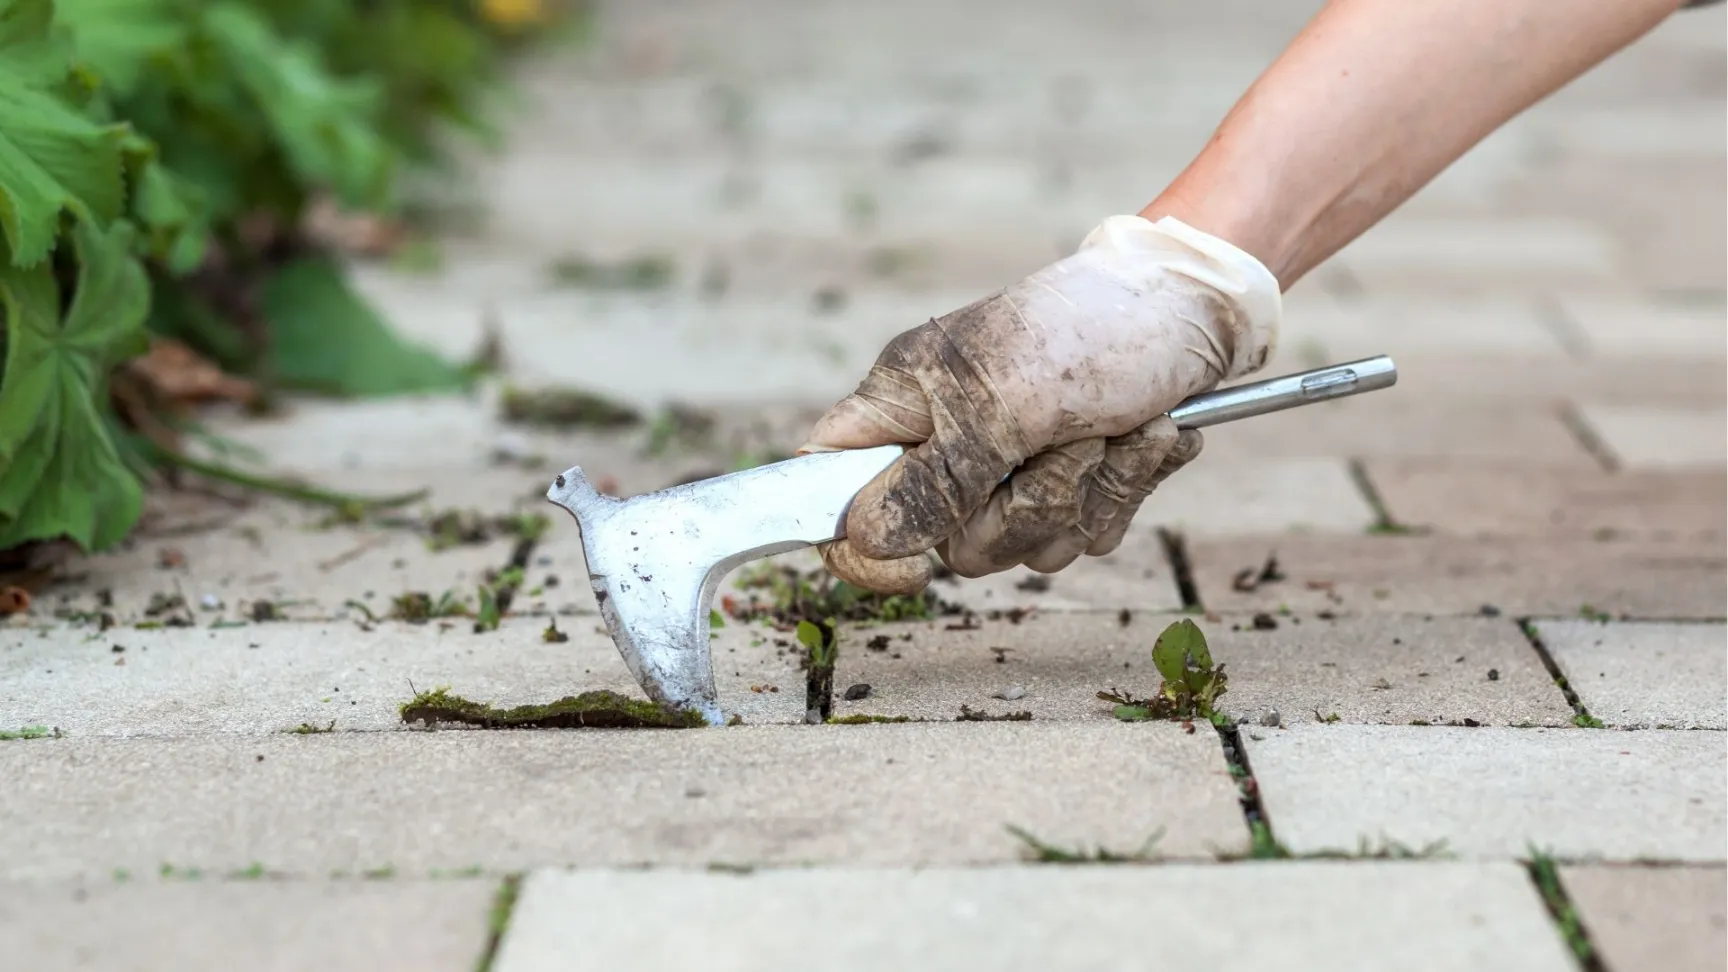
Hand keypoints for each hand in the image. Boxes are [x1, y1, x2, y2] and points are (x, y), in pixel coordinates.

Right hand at [800, 215, 1281, 593]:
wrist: (1196, 309)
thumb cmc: (1091, 328)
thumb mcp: (1004, 402)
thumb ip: (935, 479)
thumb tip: (867, 538)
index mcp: (904, 403)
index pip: (828, 484)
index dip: (852, 538)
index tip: (913, 562)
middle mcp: (948, 441)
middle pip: (947, 540)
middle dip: (1024, 505)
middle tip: (1063, 439)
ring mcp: (1013, 470)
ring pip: (1025, 546)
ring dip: (1085, 492)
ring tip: (1109, 425)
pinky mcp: (1074, 485)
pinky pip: (1085, 534)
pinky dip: (1124, 488)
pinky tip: (1141, 434)